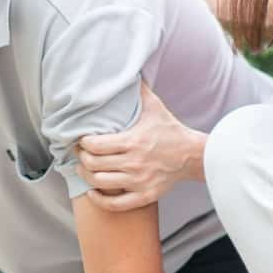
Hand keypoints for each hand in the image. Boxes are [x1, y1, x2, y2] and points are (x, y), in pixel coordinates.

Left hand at [77, 83, 206, 211]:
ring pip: (100, 183)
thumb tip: (128, 69)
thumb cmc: (170, 130)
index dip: (83, 143)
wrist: (193, 155)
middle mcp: (134, 163)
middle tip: (80, 154)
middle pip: (93, 164)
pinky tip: (93, 192)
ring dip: (87, 176)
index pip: (95, 145)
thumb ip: (138, 90)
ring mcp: (139, 181)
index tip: (81, 140)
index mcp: (133, 141)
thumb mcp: (155, 106)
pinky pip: (115, 204)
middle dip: (82, 158)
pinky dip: (99, 200)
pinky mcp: (144, 195)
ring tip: (84, 169)